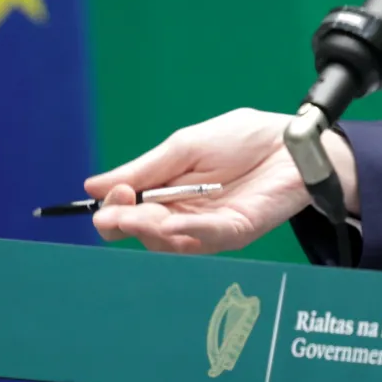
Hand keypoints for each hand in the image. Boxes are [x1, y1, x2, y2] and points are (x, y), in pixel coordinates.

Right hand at [84, 109, 355, 253]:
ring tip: (137, 214)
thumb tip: (93, 186)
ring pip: (168, 242)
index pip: (128, 212)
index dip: (114, 207)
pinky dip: (186, 233)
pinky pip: (206, 239)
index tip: (111, 193)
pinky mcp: (235, 232)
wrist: (289, 140)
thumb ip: (144, 169)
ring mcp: (209, 228)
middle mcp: (183, 216)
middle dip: (124, 224)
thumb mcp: (184, 146)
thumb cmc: (239, 139)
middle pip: (142, 233)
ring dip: (149, 229)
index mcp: (167, 193)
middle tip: (114, 212)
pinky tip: (170, 223)